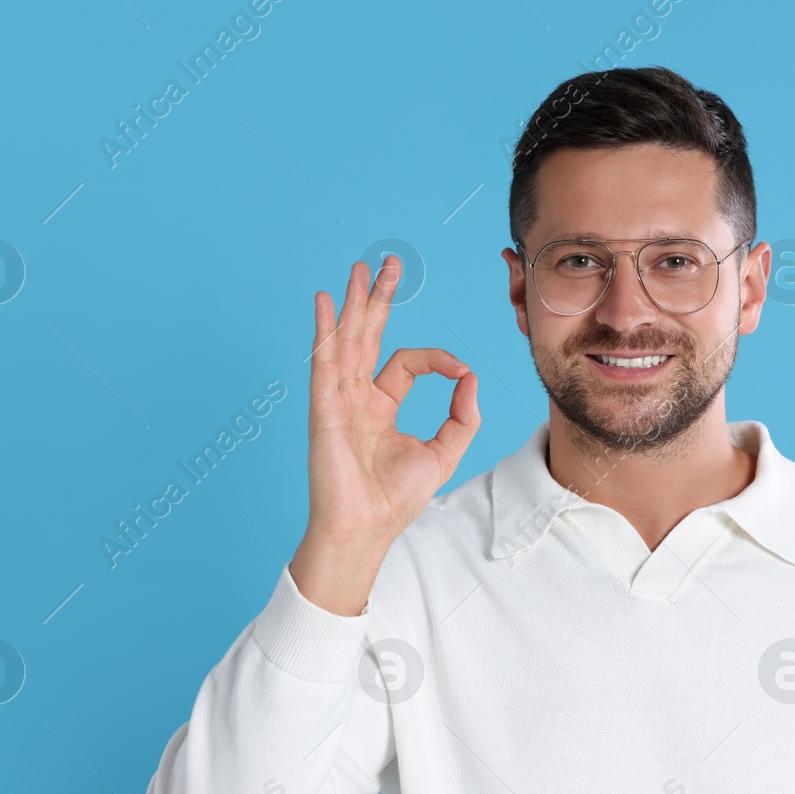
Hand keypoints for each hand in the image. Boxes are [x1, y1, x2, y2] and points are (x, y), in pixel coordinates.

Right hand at [300, 255, 480, 552]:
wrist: (366, 529)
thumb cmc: (396, 500)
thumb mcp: (444, 452)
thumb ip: (462, 415)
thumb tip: (470, 376)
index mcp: (382, 406)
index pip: (407, 363)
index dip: (438, 359)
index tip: (460, 369)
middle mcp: (357, 397)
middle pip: (368, 336)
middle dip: (379, 300)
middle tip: (389, 264)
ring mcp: (338, 400)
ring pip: (348, 340)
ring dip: (354, 303)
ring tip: (360, 269)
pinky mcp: (324, 408)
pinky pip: (324, 361)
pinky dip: (325, 330)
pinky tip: (327, 302)